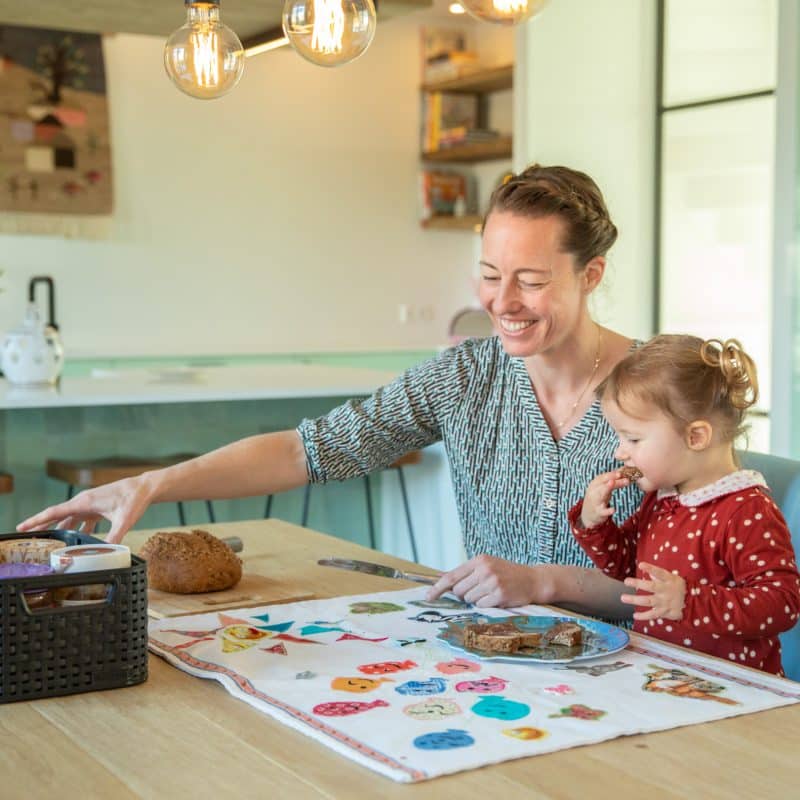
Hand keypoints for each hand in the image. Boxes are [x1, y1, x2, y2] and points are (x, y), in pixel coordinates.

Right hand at [16, 474, 154, 543]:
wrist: (143, 487)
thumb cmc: (133, 499)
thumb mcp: (124, 521)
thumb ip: (114, 537)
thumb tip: (107, 553)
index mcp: (84, 502)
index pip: (54, 512)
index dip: (37, 520)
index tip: (22, 527)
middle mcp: (84, 501)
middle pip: (57, 515)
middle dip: (43, 525)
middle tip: (28, 535)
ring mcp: (90, 503)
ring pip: (70, 517)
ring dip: (60, 527)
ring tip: (51, 539)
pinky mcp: (98, 506)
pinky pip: (82, 518)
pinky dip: (77, 527)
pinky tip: (78, 537)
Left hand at [425, 554, 553, 607]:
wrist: (533, 580)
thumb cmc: (507, 574)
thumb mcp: (487, 566)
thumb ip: (468, 573)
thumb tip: (442, 581)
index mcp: (479, 560)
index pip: (451, 576)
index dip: (437, 588)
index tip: (428, 597)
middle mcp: (484, 570)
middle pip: (458, 591)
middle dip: (463, 595)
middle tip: (478, 591)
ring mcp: (492, 582)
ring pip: (469, 600)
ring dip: (476, 600)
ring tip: (490, 593)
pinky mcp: (499, 595)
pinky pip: (481, 606)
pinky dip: (486, 605)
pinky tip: (496, 598)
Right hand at [580, 470, 628, 527]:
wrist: (588, 514)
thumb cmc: (598, 498)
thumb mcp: (604, 488)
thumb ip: (612, 480)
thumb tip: (622, 470)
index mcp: (595, 484)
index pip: (603, 477)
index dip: (611, 475)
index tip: (621, 473)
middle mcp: (593, 491)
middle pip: (604, 484)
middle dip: (613, 480)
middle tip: (624, 478)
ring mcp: (595, 501)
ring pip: (601, 494)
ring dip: (606, 488)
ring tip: (612, 483)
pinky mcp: (598, 512)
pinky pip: (602, 511)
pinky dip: (607, 511)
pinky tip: (613, 510)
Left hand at [620, 562, 685, 620]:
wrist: (693, 603)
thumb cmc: (677, 587)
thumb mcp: (672, 578)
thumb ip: (657, 574)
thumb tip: (644, 567)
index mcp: (669, 580)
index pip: (659, 573)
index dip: (650, 569)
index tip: (641, 565)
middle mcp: (666, 591)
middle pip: (651, 587)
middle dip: (638, 583)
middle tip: (626, 581)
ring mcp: (665, 602)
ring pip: (648, 601)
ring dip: (635, 600)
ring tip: (623, 598)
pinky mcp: (665, 612)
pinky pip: (653, 615)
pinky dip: (643, 616)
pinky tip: (635, 615)